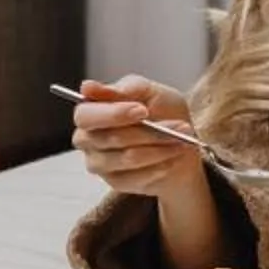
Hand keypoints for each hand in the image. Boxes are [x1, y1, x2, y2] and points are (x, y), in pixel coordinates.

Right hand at [71, 75, 201, 205]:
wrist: (179, 143)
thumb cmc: (162, 112)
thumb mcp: (151, 91)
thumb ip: (125, 89)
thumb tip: (88, 87)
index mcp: (89, 111)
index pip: (86, 115)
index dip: (113, 114)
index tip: (142, 111)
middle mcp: (87, 139)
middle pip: (108, 138)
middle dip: (147, 132)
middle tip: (178, 125)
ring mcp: (99, 163)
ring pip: (128, 158)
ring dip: (160, 148)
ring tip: (182, 139)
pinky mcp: (115, 181)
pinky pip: (137, 177)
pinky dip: (160, 165)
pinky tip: (173, 157)